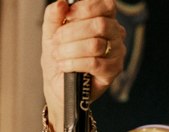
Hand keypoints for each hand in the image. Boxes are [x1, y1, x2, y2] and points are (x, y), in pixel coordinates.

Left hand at [42, 0, 125, 131]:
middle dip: (72, 32)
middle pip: (99, 24)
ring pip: (95, 44)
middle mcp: (114, 33)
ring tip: (58, 56)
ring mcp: (116, 52)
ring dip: (70, 50)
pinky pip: (94, 63)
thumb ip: (54, 17)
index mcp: (103, 18)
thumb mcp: (51, 35)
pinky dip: (74, 63)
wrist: (58, 87)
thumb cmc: (59, 59)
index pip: (104, 4)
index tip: (66, 16)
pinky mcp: (113, 71)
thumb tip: (60, 3)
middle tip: (57, 41)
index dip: (84, 8)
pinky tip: (64, 66)